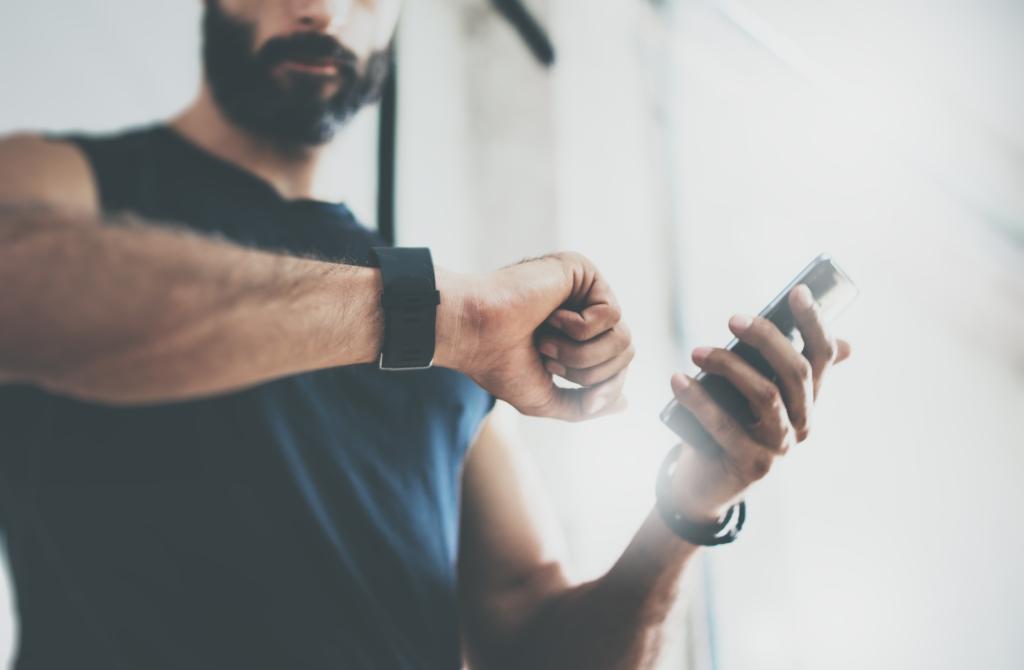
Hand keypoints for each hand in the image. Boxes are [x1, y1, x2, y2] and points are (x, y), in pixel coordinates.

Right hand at [436, 252, 632, 420]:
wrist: (473, 334)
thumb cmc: (498, 363)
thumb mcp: (544, 398)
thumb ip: (583, 405)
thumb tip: (622, 403)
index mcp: (576, 337)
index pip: (618, 366)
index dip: (602, 386)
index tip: (559, 380)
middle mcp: (584, 311)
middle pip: (626, 353)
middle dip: (587, 371)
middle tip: (547, 358)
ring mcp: (584, 290)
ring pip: (623, 337)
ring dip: (581, 353)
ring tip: (546, 342)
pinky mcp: (583, 272)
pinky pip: (611, 314)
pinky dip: (577, 328)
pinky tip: (549, 316)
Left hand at [667, 285, 851, 522]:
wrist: (706, 483)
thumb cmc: (730, 427)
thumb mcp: (754, 395)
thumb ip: (778, 368)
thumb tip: (839, 342)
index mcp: (807, 400)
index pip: (822, 357)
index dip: (814, 324)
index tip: (797, 292)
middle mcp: (802, 424)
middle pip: (795, 372)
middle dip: (766, 339)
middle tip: (732, 319)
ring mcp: (779, 447)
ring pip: (766, 396)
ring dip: (729, 366)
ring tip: (695, 351)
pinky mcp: (751, 465)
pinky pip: (724, 426)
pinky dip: (698, 400)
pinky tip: (677, 380)